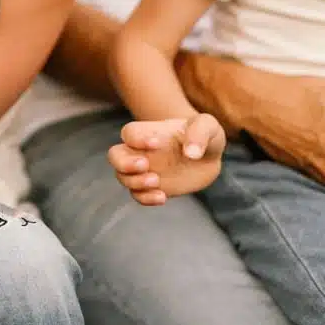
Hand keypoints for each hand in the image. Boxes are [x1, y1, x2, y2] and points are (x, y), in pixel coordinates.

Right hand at [108, 114, 225, 204]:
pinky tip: (163, 197)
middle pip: (115, 156)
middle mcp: (142, 151)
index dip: (137, 139)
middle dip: (124, 163)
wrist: (208, 157)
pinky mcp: (153, 188)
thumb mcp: (208, 126)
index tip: (158, 143)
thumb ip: (200, 134)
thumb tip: (191, 154)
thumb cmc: (204, 135)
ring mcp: (146, 171)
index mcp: (150, 132)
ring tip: (156, 181)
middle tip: (145, 165)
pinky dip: (145, 198)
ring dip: (135, 182)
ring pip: (123, 178)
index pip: (130, 133)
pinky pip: (138, 195)